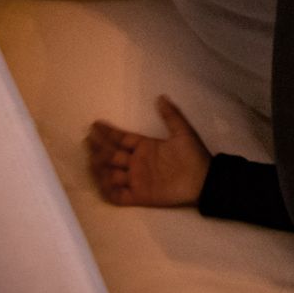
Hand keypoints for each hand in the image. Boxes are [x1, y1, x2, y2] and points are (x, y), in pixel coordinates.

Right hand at [85, 96, 210, 206]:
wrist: (205, 180)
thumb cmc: (194, 156)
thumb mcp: (183, 132)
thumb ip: (171, 115)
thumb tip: (161, 96)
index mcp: (146, 147)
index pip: (122, 139)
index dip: (109, 132)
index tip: (95, 124)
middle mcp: (138, 163)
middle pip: (112, 155)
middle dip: (100, 148)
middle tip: (89, 139)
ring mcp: (137, 180)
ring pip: (111, 174)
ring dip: (100, 167)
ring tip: (92, 157)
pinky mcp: (139, 196)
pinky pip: (118, 195)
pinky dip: (108, 189)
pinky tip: (102, 180)